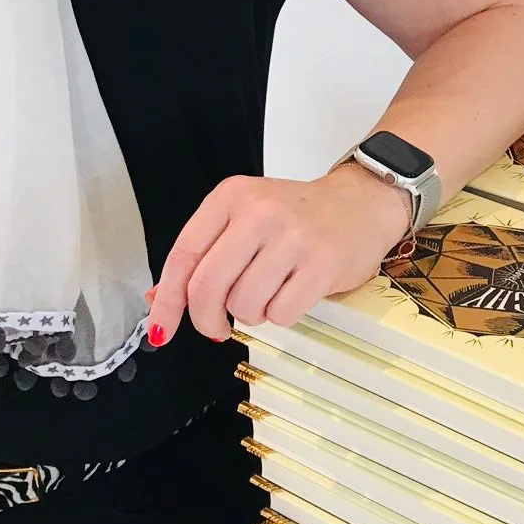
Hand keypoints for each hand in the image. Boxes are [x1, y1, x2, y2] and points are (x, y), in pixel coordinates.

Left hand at [149, 165, 411, 343]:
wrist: (362, 202)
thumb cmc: (298, 215)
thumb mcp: (245, 219)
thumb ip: (204, 256)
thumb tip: (161, 299)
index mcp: (232, 196)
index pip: (184, 254)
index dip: (168, 299)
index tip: (162, 327)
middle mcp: (259, 212)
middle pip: (208, 286)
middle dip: (206, 319)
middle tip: (216, 327)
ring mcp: (293, 238)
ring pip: (244, 305)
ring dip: (251, 314)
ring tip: (269, 293)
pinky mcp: (322, 265)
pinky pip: (280, 314)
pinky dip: (281, 315)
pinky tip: (292, 293)